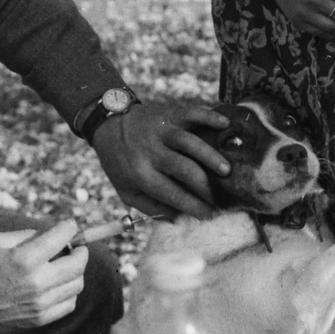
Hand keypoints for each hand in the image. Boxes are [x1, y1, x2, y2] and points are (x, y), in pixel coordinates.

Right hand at [0, 221, 86, 333]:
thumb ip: (24, 235)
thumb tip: (48, 233)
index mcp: (24, 259)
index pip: (61, 238)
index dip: (69, 228)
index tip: (69, 226)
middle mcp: (36, 282)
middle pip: (77, 264)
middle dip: (80, 250)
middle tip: (75, 246)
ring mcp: (40, 303)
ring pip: (77, 284)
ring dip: (76, 271)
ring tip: (64, 265)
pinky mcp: (39, 318)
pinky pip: (69, 303)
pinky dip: (69, 291)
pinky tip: (58, 284)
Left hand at [91, 101, 232, 219]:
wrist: (107, 124)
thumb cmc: (120, 163)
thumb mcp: (127, 191)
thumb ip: (152, 208)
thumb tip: (181, 220)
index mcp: (141, 174)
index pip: (172, 194)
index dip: (194, 206)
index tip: (211, 215)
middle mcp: (151, 152)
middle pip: (184, 169)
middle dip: (206, 185)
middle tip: (223, 196)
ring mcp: (161, 131)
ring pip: (189, 142)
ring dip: (210, 155)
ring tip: (227, 170)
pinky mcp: (168, 113)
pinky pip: (191, 113)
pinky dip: (209, 116)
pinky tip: (225, 124)